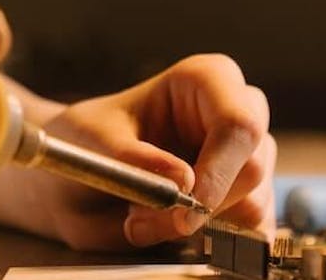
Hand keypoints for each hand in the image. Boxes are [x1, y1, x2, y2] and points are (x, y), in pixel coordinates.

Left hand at [27, 54, 275, 250]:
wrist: (72, 181)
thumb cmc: (84, 144)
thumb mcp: (91, 143)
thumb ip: (132, 159)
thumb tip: (183, 179)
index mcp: (206, 81)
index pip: (238, 122)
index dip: (218, 169)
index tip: (184, 205)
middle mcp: (234, 114)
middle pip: (253, 167)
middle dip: (200, 206)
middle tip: (139, 220)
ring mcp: (244, 159)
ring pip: (253, 206)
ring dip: (197, 228)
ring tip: (140, 221)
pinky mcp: (244, 200)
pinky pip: (253, 232)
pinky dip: (213, 245)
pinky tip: (169, 234)